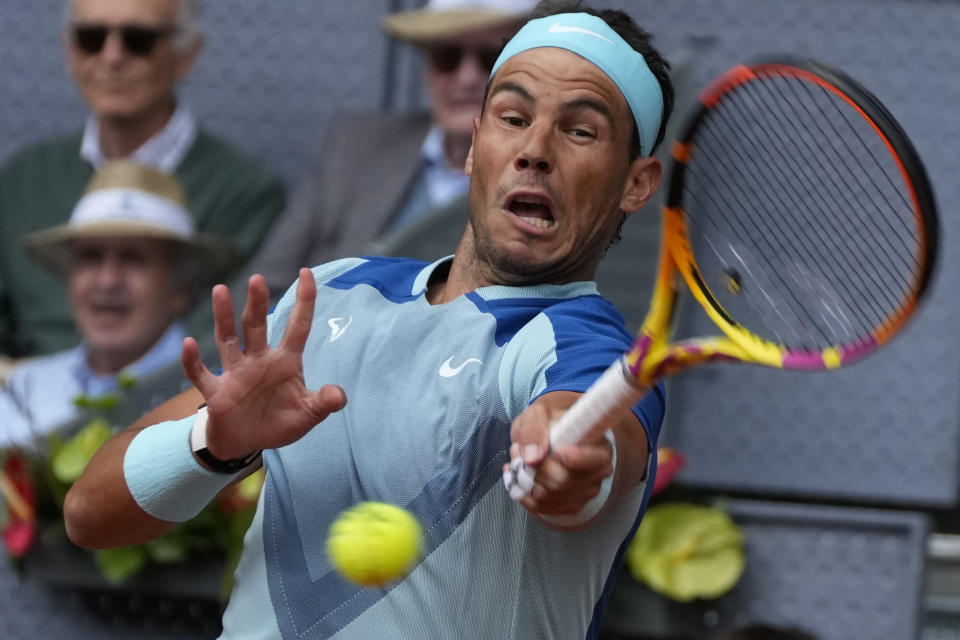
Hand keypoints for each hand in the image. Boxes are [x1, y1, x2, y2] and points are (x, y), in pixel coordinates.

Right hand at [182, 269, 346, 459]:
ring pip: (227, 340)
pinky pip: (201, 374)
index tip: (306, 272)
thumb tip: (338, 395)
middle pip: (257, 326)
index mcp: (285, 362)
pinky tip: (189, 344)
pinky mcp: (216, 392)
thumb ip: (322, 404)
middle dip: (257, 304)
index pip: (297, 326)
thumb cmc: (277, 423)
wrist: (246, 444)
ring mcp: (235, 374)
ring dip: (224, 317)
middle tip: (258, 279)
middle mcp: (259, 360)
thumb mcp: (306, 415)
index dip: (304, 301)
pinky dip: (193, 362)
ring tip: (221, 290)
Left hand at [505, 391, 613, 517]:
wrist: (547, 434)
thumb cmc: (547, 421)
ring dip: (523, 480)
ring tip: (517, 460)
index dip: (573, 459)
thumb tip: (533, 457)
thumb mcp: (538, 414)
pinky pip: (542, 507)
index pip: (594, 460)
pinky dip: (524, 494)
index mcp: (599, 446)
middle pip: (561, 481)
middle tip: (517, 449)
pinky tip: (519, 477)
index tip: (557, 451)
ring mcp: (585, 491)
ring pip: (547, 496)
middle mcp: (598, 472)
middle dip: (531, 468)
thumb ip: (535, 431)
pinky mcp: (571, 504)